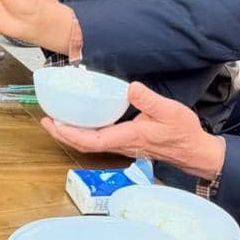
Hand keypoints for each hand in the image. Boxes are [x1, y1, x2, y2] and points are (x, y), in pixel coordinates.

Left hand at [42, 82, 225, 178]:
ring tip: (56, 121)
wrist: (194, 151)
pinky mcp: (126, 143)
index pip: (93, 140)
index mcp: (128, 137)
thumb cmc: (183, 133)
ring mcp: (123, 146)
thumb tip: (131, 88)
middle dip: (63, 135)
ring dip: (71, 135)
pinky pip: (99, 140)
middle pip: (85, 144)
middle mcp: (121, 144)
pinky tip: (81, 122)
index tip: (55, 124)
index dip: (71, 134)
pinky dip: (84, 133)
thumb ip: (149, 100)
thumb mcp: (170, 111)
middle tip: (46, 121)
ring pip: (90, 144)